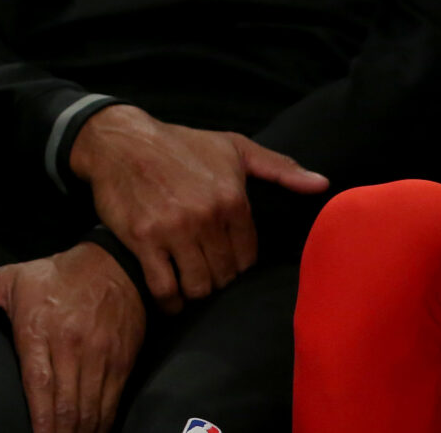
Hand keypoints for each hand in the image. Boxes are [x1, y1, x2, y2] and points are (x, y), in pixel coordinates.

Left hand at [0, 243, 146, 432]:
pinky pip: (111, 401)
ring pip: (90, 407)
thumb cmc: (53, 275)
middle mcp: (70, 345)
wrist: (112, 264)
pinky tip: (91, 431)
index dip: (39, 417)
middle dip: (59, 432)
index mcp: (38, 328)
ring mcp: (98, 355)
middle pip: (66, 403)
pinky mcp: (120, 361)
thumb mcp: (8, 279)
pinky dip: (102, 421)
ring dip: (80, 431)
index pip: (38, 383)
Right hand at [70, 105, 326, 311]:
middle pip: (224, 275)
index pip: (248, 257)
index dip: (237, 264)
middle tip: (204, 272)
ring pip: (198, 286)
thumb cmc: (178, 144)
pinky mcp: (142, 239)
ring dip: (195, 291)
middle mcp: (205, 217)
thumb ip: (279, 167)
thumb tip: (322, 185)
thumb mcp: (232, 146)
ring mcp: (172, 230)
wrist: (119, 140)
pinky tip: (170, 298)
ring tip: (188, 284)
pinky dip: (169, 300)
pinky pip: (163, 287)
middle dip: (216, 278)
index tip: (224, 260)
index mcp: (232, 199)